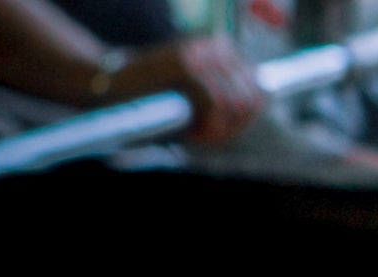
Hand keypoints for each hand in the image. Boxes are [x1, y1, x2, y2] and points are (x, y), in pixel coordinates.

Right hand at [101, 33, 263, 146]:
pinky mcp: (184, 65)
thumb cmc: (159, 101)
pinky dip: (207, 125)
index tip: (218, 126)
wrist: (112, 89)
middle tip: (205, 129)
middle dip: (233, 125)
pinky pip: (215, 105)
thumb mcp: (201, 98)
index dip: (244, 119)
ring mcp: (199, 54)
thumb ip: (234, 97)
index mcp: (221, 49)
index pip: (259, 91)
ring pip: (236, 103)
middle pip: (252, 100)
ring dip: (218, 128)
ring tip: (193, 127)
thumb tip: (265, 95)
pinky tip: (192, 129)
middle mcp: (213, 46)